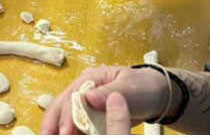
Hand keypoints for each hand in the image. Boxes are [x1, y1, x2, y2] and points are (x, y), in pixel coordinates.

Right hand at [41, 66, 166, 134]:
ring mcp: (85, 102)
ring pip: (64, 116)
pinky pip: (75, 125)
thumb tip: (88, 96)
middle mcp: (82, 89)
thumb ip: (111, 92)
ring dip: (56, 128)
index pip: (72, 96)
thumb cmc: (143, 88)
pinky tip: (66, 137)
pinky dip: (68, 132)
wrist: (157, 96)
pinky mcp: (90, 115)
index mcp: (90, 79)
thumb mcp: (130, 89)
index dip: (66, 115)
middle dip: (52, 123)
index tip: (65, 133)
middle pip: (61, 105)